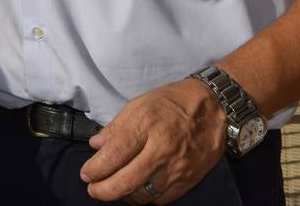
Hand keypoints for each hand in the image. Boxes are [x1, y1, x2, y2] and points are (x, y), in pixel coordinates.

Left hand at [79, 78, 225, 202]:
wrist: (214, 109)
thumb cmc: (172, 103)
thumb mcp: (139, 104)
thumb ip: (116, 127)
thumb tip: (96, 146)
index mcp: (146, 126)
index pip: (114, 155)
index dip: (96, 169)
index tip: (86, 174)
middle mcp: (161, 150)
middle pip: (126, 181)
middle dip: (103, 190)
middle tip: (93, 189)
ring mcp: (177, 168)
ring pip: (143, 195)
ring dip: (123, 195)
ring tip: (114, 188)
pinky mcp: (189, 180)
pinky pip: (161, 199)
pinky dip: (145, 198)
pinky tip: (137, 189)